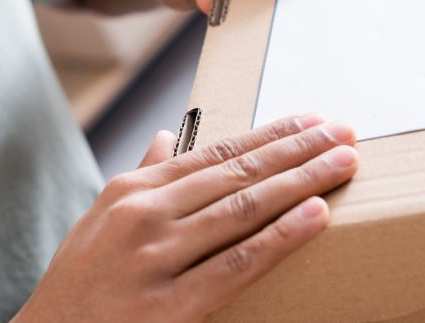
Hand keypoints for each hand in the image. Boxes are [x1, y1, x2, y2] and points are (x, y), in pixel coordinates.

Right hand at [12, 114, 356, 322]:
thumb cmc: (80, 282)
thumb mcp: (101, 220)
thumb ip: (143, 177)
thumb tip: (167, 137)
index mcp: (134, 191)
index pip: (217, 152)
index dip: (270, 135)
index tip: (310, 120)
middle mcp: (147, 214)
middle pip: (240, 173)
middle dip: (299, 149)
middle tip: (343, 131)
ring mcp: (158, 257)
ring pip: (246, 208)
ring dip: (302, 181)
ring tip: (343, 162)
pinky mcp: (173, 305)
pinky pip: (238, 263)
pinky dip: (281, 236)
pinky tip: (316, 215)